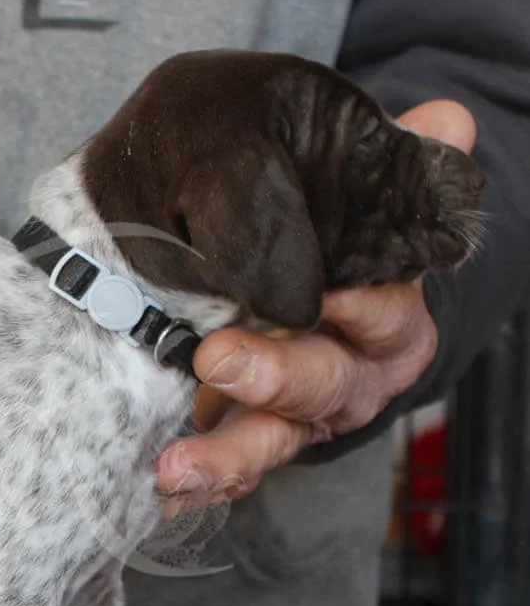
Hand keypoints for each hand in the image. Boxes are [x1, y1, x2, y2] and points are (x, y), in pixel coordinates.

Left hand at [156, 100, 476, 507]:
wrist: (218, 248)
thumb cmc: (277, 199)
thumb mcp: (303, 155)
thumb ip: (367, 158)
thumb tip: (447, 122)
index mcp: (382, 301)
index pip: (384, 305)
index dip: (357, 304)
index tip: (320, 295)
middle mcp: (348, 366)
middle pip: (327, 382)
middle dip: (275, 375)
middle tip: (217, 357)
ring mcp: (295, 412)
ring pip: (274, 441)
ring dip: (227, 454)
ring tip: (176, 463)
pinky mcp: (244, 441)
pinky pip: (225, 473)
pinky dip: (192, 480)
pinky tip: (158, 482)